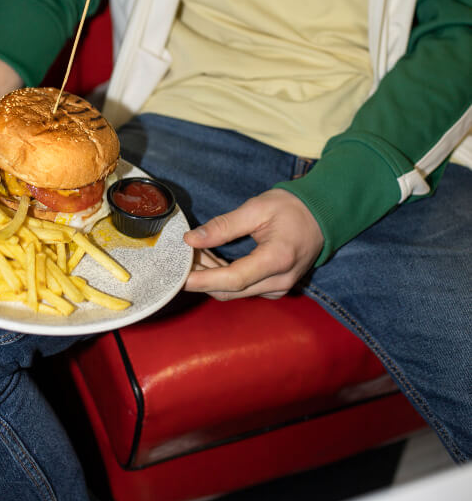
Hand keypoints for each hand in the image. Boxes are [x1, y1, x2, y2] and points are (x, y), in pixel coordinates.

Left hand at [183, 189, 323, 300]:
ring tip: (194, 253)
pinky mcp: (275, 288)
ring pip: (234, 292)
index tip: (180, 277)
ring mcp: (279, 288)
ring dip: (211, 276)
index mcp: (277, 258)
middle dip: (201, 277)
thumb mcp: (256, 208)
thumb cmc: (292, 208)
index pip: (234, 278)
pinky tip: (211, 258)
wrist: (321, 216)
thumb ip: (223, 226)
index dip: (203, 280)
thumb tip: (191, 239)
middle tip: (180, 258)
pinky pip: (243, 289)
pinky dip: (223, 277)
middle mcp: (280, 280)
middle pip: (230, 290)